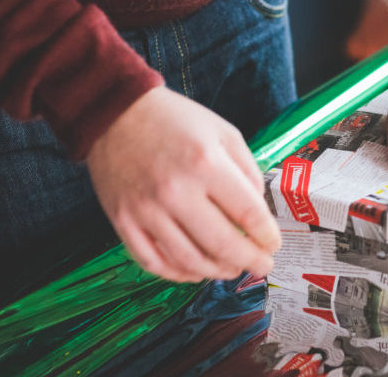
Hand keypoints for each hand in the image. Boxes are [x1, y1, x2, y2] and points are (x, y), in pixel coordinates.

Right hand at [86, 87, 280, 281]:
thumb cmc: (174, 120)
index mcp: (205, 163)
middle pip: (221, 245)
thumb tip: (258, 210)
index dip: (266, 235)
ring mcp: (146, 210)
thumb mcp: (223, 132)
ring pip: (189, 261)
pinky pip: (153, 262)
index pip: (248, 213)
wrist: (113, 113)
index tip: (274, 244)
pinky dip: (179, 274)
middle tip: (262, 266)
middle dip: (250, 261)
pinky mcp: (123, 222)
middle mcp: (175, 191)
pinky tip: (196, 270)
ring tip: (233, 269)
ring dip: (217, 272)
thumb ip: (247, 170)